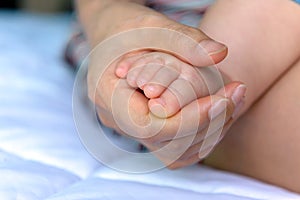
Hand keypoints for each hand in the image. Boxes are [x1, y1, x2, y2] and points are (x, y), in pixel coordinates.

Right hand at [85, 5, 245, 168]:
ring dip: (210, 130)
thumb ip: (184, 40)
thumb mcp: (151, 26)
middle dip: (209, 123)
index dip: (191, 119)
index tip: (222, 98)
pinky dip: (202, 133)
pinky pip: (177, 147)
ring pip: (176, 153)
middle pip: (167, 143)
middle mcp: (117, 120)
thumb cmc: (126, 28)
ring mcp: (130, 129)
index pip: (151, 127)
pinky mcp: (146, 129)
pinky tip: (217, 108)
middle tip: (236, 92)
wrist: (113, 36)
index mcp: (108, 95)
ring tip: (232, 98)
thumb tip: (220, 54)